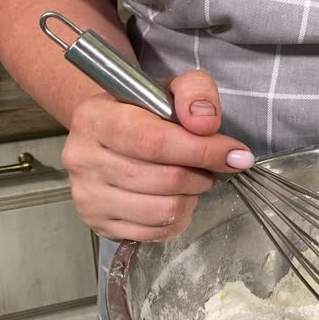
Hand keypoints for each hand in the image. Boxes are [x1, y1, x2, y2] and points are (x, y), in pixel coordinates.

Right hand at [61, 70, 254, 240]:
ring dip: (192, 196)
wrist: (108, 132)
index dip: (201, 150)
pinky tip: (177, 198)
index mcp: (95, 118)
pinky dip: (179, 217)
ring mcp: (87, 195)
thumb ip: (195, 92)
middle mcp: (83, 158)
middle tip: (211, 166)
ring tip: (192, 179)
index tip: (235, 154)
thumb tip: (206, 125)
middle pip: (165, 179)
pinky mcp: (97, 223)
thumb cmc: (143, 111)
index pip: (154, 142)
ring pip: (164, 210)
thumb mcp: (171, 87)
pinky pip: (156, 232)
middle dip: (201, 174)